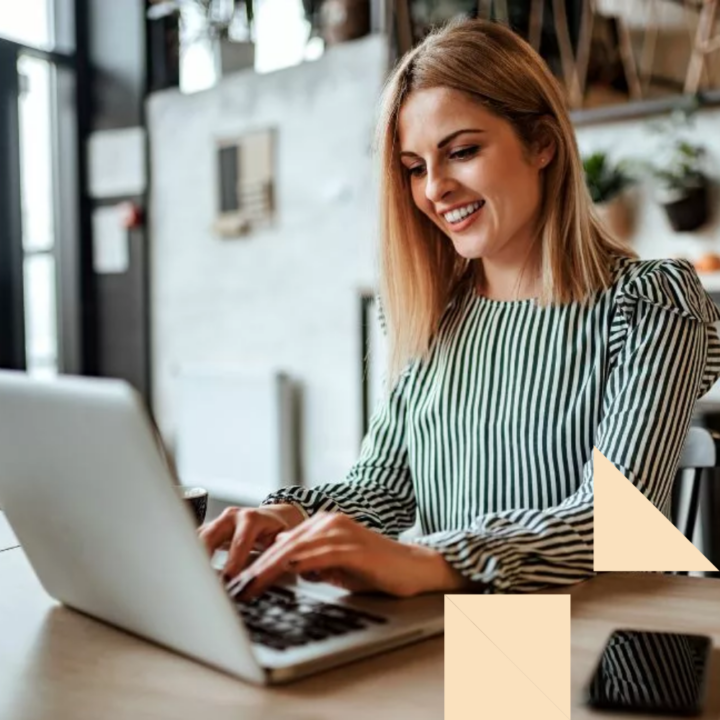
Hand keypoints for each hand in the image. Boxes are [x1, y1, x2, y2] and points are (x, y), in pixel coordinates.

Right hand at [198, 504, 304, 578]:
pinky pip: (196, 540)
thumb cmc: (277, 529)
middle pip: (210, 536)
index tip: (227, 580)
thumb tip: (284, 561)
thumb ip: (280, 548)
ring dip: (194, 557)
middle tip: (201, 580)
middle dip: (204, 558)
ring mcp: (219, 521)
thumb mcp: (284, 537)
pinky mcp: (210, 528)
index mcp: (251, 518)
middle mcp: (232, 516)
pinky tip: (189, 571)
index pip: (239, 542)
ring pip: (199, 537)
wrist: (271, 516)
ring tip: (191, 578)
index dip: (233, 562)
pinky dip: (191, 555)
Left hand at [231, 511, 468, 599]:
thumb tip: (289, 569)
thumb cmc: (376, 570)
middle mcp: (329, 523)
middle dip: (255, 567)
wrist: (414, 568)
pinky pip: (318, 556)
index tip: (238, 581)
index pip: (282, 543)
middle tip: (233, 587)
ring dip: (268, 569)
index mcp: (323, 525)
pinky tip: (281, 575)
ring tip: (248, 586)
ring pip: (295, 549)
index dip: (257, 562)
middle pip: (283, 545)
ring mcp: (341, 532)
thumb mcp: (337, 567)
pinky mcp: (352, 547)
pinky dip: (297, 566)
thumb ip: (313, 563)